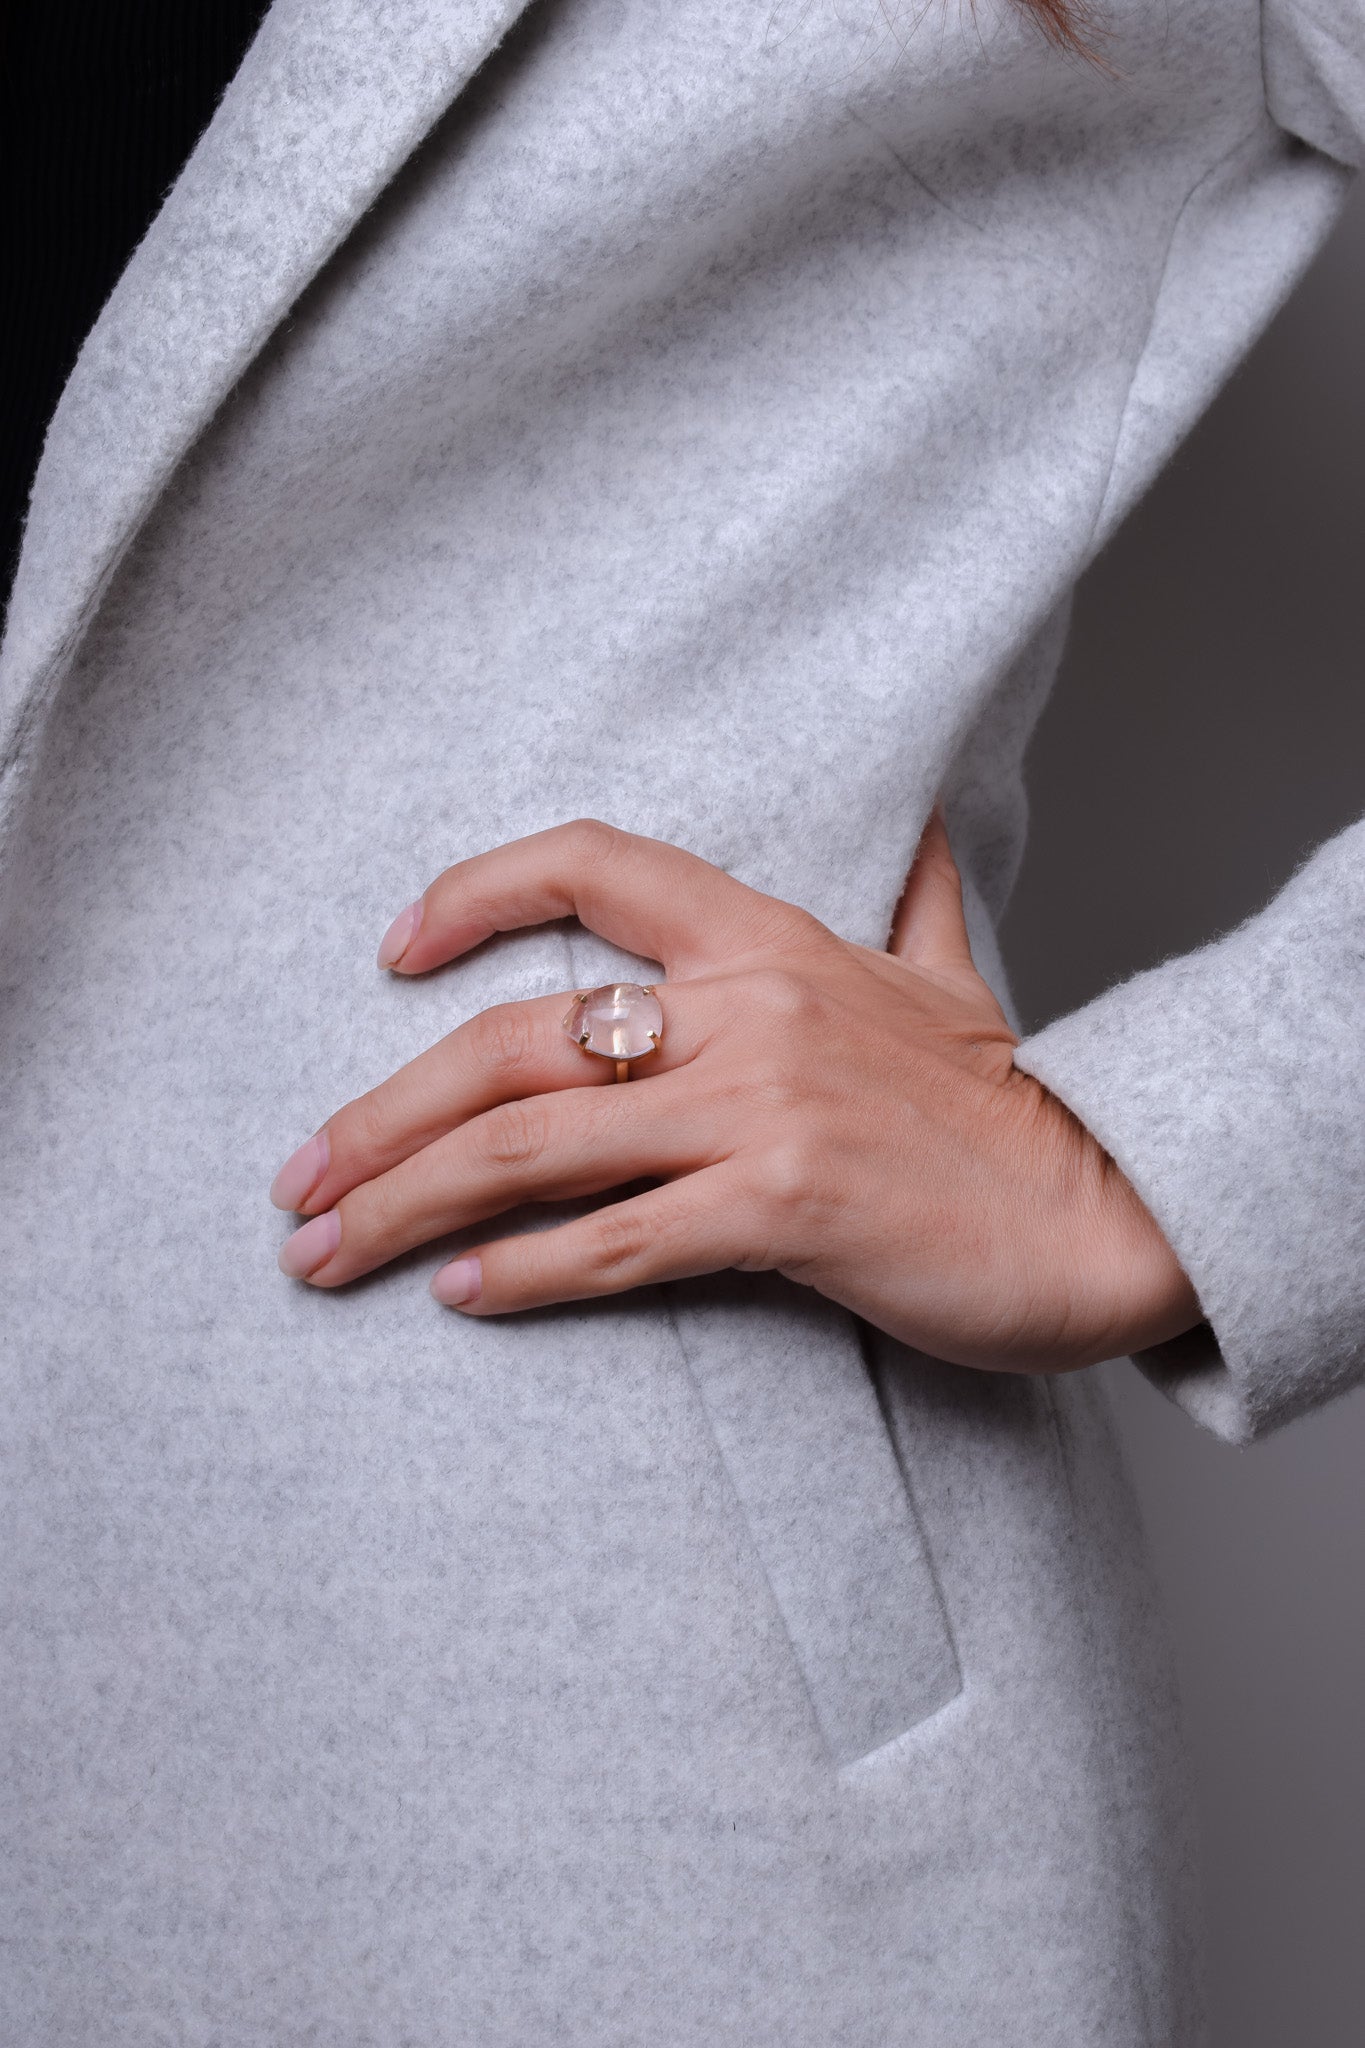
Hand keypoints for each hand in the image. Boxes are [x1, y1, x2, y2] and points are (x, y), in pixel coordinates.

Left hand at [269, 816, 1200, 1372]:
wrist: (1110, 1208)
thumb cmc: (1014, 1106)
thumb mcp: (953, 978)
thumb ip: (915, 900)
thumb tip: (923, 828)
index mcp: (771, 939)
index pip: (592, 864)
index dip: (475, 892)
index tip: (391, 952)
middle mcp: (751, 1006)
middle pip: (512, 1040)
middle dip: (382, 1114)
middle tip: (298, 1180)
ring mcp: (765, 1104)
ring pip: (536, 1144)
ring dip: (408, 1203)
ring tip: (328, 1254)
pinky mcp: (786, 1207)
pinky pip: (617, 1239)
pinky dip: (524, 1272)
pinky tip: (459, 1296)